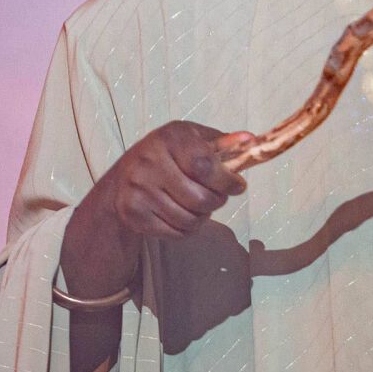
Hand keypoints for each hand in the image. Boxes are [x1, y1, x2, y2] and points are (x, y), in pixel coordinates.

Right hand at [64, 120, 252, 295]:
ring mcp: (139, 190)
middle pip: (200, 198)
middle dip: (217, 201)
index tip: (238, 186)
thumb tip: (250, 140)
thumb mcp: (193, 138)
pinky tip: (183, 213)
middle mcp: (150, 162)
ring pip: (190, 220)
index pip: (205, 166)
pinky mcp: (134, 214)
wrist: (122, 179)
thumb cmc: (168, 155)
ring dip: (203, 216)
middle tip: (217, 196)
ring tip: (199, 204)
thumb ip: (222, 142)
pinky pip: (176, 233)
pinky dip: (188, 229)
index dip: (227, 181)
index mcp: (169, 138)